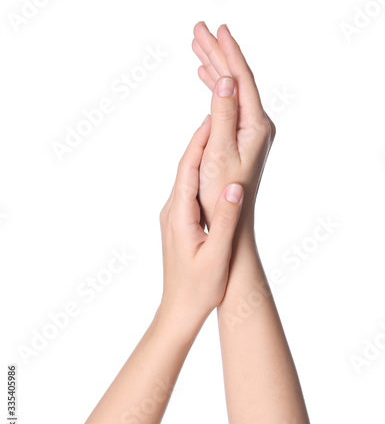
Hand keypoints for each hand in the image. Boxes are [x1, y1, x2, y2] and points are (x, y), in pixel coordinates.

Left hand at [157, 118, 243, 333]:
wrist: (179, 309)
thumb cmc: (199, 288)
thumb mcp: (216, 256)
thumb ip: (225, 221)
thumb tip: (234, 186)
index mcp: (179, 215)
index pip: (188, 169)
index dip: (199, 142)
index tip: (212, 117)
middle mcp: (172, 211)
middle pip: (185, 168)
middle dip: (200, 141)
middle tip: (216, 114)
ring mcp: (174, 217)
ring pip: (187, 178)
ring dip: (200, 155)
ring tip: (216, 132)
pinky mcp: (179, 223)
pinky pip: (188, 191)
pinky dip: (200, 174)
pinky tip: (212, 170)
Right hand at [192, 22, 275, 231]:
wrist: (232, 220)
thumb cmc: (223, 192)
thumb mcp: (220, 152)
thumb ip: (224, 115)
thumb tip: (225, 80)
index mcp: (256, 125)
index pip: (242, 79)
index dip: (229, 53)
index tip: (217, 29)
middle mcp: (258, 124)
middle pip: (237, 80)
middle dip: (218, 54)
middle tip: (198, 30)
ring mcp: (251, 130)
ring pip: (231, 90)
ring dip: (215, 68)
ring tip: (199, 48)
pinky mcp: (242, 137)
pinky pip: (229, 104)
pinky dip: (216, 89)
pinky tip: (207, 79)